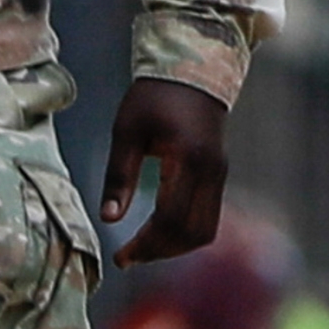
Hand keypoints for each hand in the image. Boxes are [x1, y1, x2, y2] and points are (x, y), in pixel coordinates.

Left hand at [99, 76, 232, 270]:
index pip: (170, 217)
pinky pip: (208, 217)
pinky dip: (186, 233)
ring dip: (175, 247)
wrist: (194, 71)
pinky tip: (161, 232)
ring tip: (144, 249)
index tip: (121, 256)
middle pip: (191, 231)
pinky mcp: (219, 175)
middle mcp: (210, 170)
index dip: (146, 243)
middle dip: (159, 252)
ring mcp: (219, 174)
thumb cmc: (154, 98)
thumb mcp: (127, 131)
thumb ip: (119, 175)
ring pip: (205, 230)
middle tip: (129, 257)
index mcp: (187, 158)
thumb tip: (109, 219)